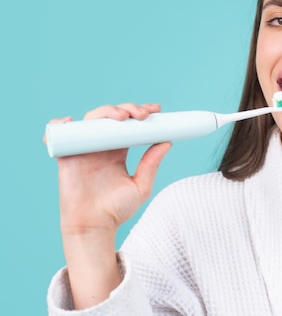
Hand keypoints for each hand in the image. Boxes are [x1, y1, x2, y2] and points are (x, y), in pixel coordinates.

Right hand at [44, 103, 171, 308]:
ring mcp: (83, 149)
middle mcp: (100, 147)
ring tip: (121, 116)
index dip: (140, 112)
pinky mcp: (66, 157)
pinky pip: (58, 136)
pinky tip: (70, 122)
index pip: (129, 125)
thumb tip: (167, 141)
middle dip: (128, 109)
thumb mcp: (140, 186)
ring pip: (90, 121)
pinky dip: (59, 126)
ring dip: (104, 112)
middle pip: (111, 117)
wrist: (95, 227)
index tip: (156, 110)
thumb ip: (152, 164)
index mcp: (118, 151)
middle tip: (142, 114)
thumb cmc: (116, 210)